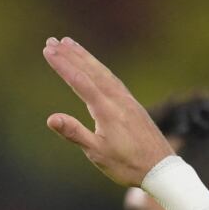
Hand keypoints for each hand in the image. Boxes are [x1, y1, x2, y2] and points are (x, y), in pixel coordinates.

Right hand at [42, 36, 176, 187]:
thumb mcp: (97, 153)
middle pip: (91, 70)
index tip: (47, 50)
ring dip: (85, 57)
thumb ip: (75, 133)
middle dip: (70, 54)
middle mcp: (117, 99)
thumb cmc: (127, 165)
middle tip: (52, 41)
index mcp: (106, 109)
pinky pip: (112, 78)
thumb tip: (51, 119)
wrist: (161, 169)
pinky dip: (99, 68)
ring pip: (103, 71)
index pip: (79, 81)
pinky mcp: (133, 104)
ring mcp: (127, 100)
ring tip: (70, 44)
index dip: (62, 65)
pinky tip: (95, 68)